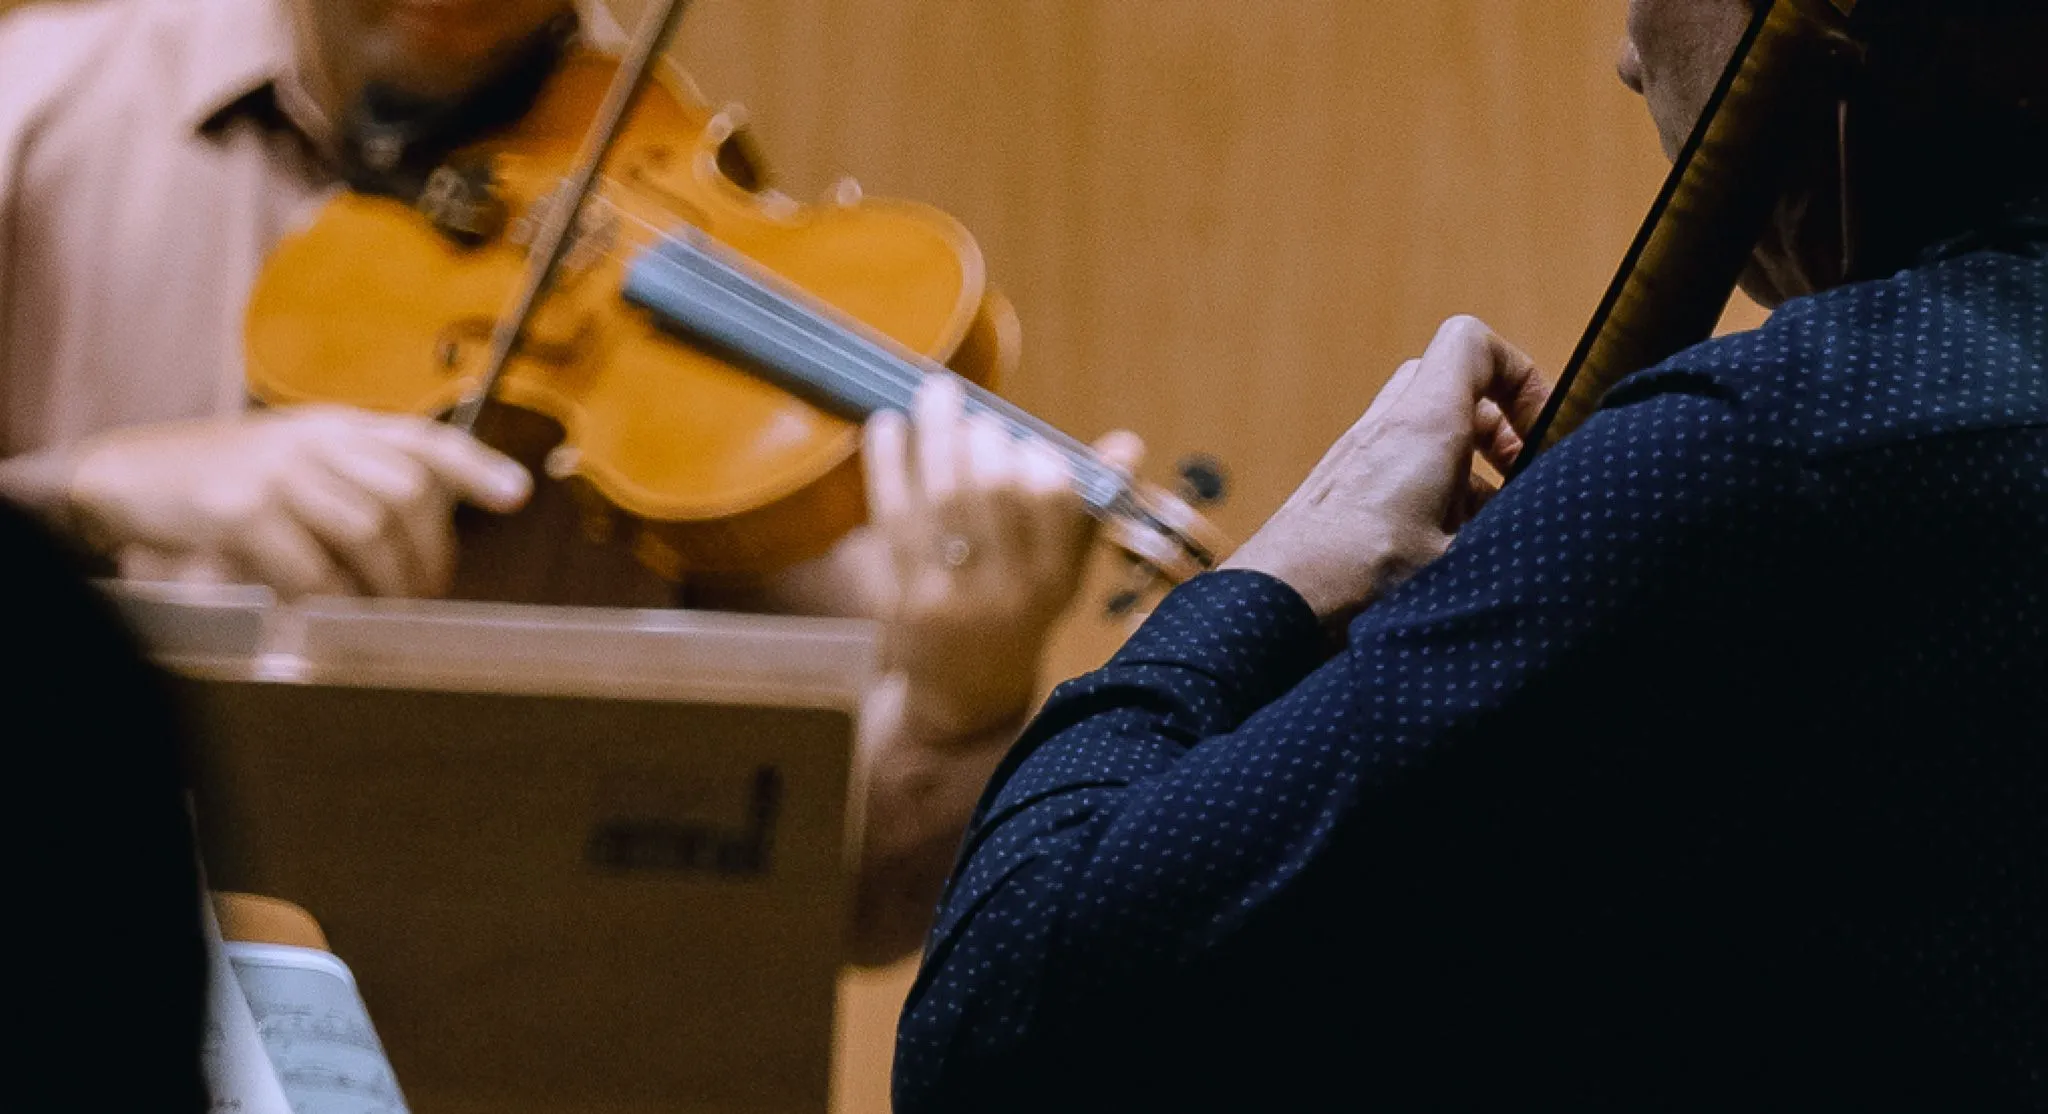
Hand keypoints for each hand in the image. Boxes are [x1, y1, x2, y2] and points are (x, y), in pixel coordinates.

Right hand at [67, 406, 530, 599]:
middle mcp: (313, 439)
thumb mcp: (298, 463)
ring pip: (368, 530)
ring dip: (386, 586)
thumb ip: (358, 481)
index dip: (476, 467)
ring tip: (383, 616)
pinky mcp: (239, 510)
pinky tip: (329, 618)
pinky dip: (330, 601)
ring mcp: (276, 471)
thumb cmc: (228, 481)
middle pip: (406, 495)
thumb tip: (429, 538)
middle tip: (424, 599)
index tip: (519, 496)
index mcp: (336, 426)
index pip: (422, 438)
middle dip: (427, 557)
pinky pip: (310, 566)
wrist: (127, 478)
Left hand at [863, 376, 1143, 735]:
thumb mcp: (1064, 572)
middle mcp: (1008, 590)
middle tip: (976, 419)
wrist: (964, 698)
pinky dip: (887, 462)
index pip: (1054, 496)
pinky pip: (892, 515)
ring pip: (943, 496)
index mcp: (1055, 580)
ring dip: (937, 433)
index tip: (1025, 443)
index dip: (1036, 456)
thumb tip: (1126, 443)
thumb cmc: (1019, 615)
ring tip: (937, 397)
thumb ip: (1088, 508)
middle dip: (984, 438)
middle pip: (994, 490)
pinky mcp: (902, 599)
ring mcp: (952, 597)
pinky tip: (885, 425)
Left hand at [1225, 316, 1550, 624]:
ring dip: (1466, 470)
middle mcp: (1385, 429)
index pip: (1473, 343)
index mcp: (1423, 425)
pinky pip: (1397, 470)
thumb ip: (1512, 537)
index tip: (1543, 434)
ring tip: (1484, 532)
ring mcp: (1356, 459)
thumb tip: (1556, 535)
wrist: (1268, 611)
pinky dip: (1431, 495)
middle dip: (1498, 429)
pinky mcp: (1337, 494)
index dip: (1521, 375)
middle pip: (1452, 388)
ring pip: (1426, 433)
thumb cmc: (1358, 583)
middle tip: (1518, 482)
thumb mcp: (1460, 562)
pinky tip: (1441, 558)